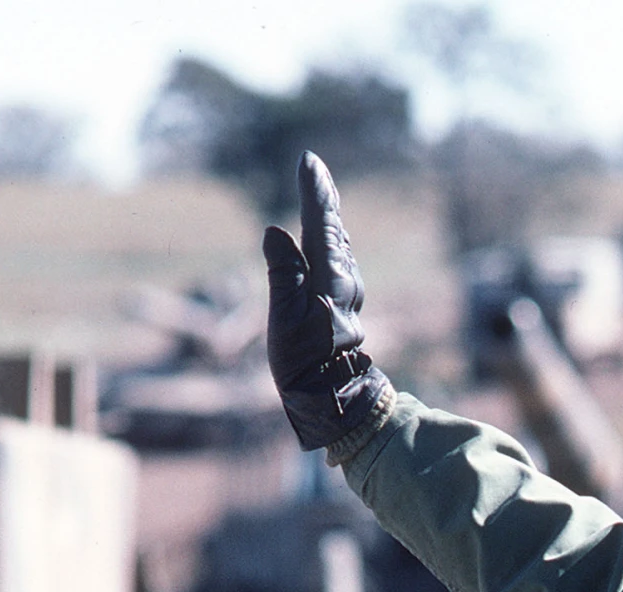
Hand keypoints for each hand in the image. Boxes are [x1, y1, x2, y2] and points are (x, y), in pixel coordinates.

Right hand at [263, 151, 391, 451]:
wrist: (331, 399)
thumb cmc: (301, 362)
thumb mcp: (284, 318)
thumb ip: (281, 272)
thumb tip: (275, 232)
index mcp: (329, 279)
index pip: (319, 224)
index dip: (313, 192)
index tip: (309, 161)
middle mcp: (344, 281)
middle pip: (332, 230)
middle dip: (323, 198)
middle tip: (316, 169)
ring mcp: (347, 294)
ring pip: (338, 246)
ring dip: (328, 219)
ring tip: (322, 193)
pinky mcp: (344, 307)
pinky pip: (338, 264)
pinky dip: (331, 242)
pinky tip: (329, 239)